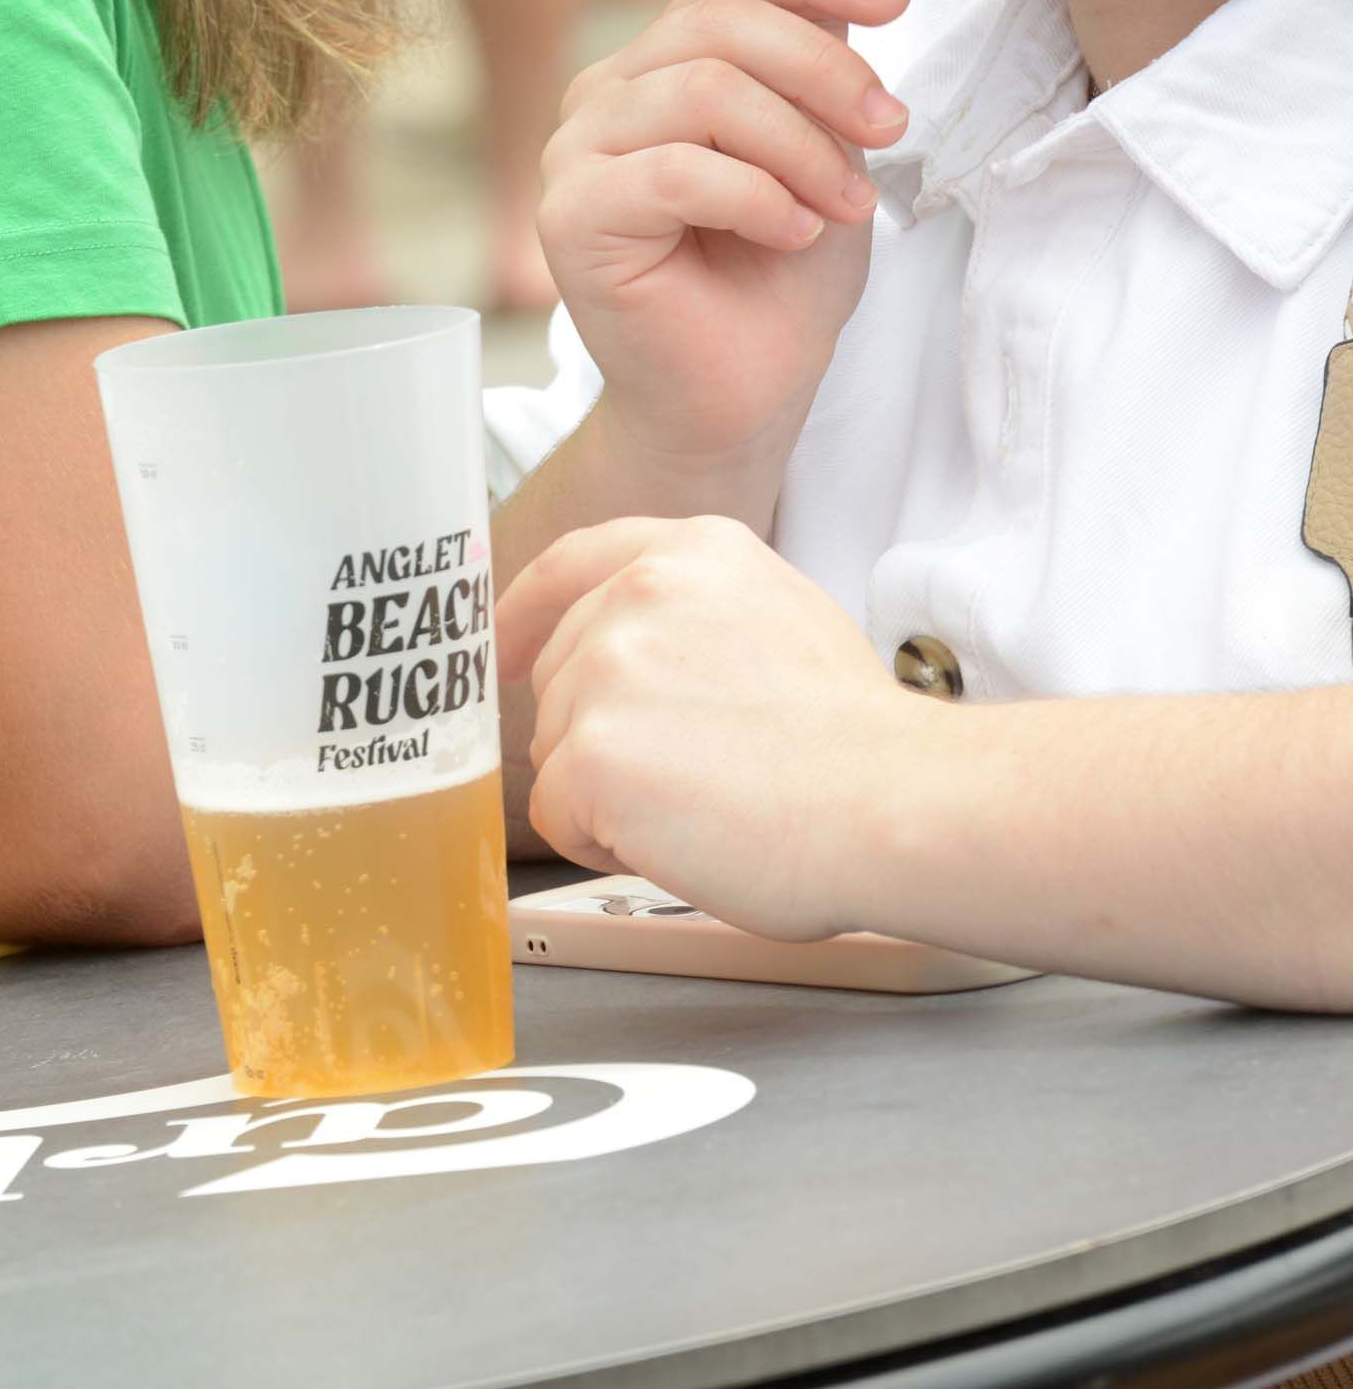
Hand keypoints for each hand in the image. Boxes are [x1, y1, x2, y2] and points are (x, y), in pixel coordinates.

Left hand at [498, 517, 931, 941]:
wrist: (896, 805)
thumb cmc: (857, 743)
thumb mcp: (780, 619)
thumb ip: (693, 617)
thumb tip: (630, 654)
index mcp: (693, 553)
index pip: (573, 564)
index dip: (526, 613)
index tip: (500, 650)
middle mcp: (640, 595)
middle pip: (559, 677)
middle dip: (601, 735)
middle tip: (696, 771)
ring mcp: (609, 670)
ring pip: (556, 752)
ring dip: (609, 794)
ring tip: (706, 801)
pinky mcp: (592, 753)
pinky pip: (557, 815)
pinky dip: (602, 843)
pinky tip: (679, 836)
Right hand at [537, 0, 909, 487]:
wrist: (738, 399)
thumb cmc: (775, 283)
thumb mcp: (821, 139)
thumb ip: (809, 39)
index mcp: (658, 65)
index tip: (899, 4)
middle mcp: (604, 97)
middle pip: (720, 25)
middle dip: (825, 71)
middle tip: (890, 132)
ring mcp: (575, 156)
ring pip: (702, 91)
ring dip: (799, 145)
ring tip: (845, 204)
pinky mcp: (570, 219)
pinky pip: (673, 171)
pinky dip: (756, 197)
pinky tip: (795, 232)